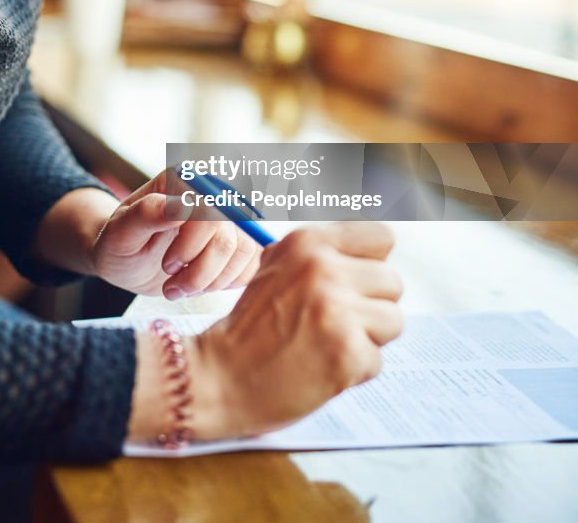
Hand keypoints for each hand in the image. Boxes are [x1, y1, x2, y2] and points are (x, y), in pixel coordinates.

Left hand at [90, 170, 261, 296]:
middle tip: (171, 286)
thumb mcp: (120, 233)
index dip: (192, 244)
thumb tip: (180, 206)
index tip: (167, 264)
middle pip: (228, 236)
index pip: (209, 209)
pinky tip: (200, 285)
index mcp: (183, 181)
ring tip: (180, 288)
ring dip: (212, 281)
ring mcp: (228, 218)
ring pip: (244, 252)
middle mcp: (211, 194)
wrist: (128, 263)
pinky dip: (227, 283)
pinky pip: (251, 264)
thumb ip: (146, 215)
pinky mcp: (237, 242)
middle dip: (200, 271)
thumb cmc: (119, 244)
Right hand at [187, 222, 402, 438]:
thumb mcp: (276, 267)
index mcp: (308, 242)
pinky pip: (377, 360)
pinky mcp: (346, 353)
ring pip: (393, 321)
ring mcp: (337, 311)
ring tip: (330, 344)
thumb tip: (373, 252)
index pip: (381, 236)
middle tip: (338, 323)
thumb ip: (321, 254)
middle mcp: (324, 269)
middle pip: (392, 281)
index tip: (362, 281)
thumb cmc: (251, 327)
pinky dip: (355, 371)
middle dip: (372, 306)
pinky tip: (323, 368)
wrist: (219, 376)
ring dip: (368, 339)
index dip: (373, 262)